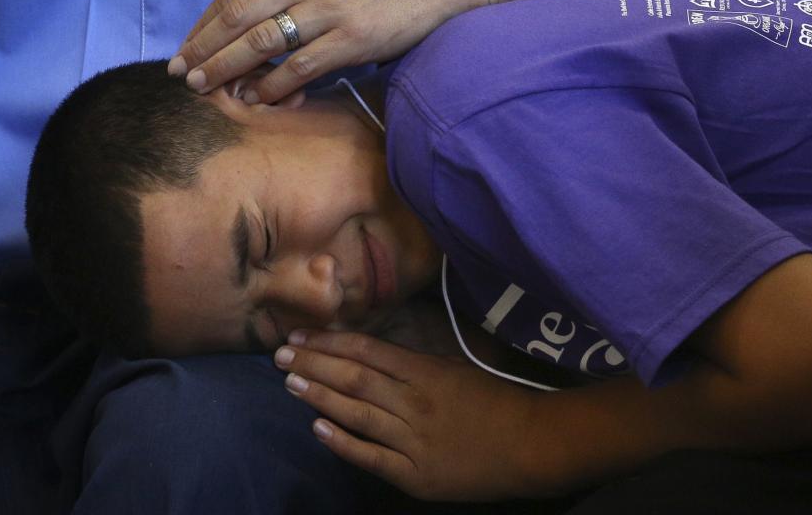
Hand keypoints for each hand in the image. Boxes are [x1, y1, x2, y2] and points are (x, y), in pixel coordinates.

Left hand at [170, 0, 457, 105]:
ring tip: (205, 89)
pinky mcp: (350, 38)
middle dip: (203, 49)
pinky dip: (271, 86)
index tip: (188, 48)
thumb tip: (254, 23)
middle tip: (181, 75)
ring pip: (259, 43)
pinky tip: (256, 98)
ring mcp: (327, 8)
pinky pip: (298, 67)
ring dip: (226, 70)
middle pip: (236, 19)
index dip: (204, 24)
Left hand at [273, 330, 544, 501]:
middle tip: (280, 355)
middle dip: (315, 365)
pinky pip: (373, 457)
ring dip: (321, 397)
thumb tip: (367, 357)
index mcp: (426, 372)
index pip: (368, 351)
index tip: (300, 336)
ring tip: (291, 384)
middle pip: (356, 379)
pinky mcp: (416, 475)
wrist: (531, 445)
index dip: (330, 343)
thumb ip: (413, 365)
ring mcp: (414, 441)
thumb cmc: (494, 400)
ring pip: (359, 414)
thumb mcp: (455, 369)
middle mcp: (415, 403)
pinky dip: (344, 442)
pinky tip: (319, 428)